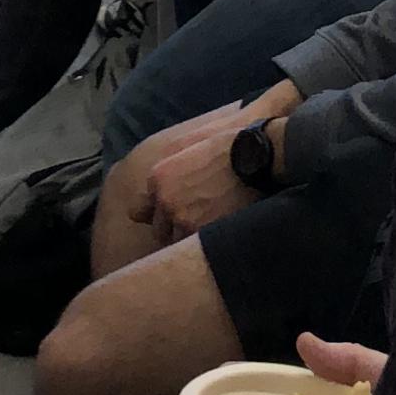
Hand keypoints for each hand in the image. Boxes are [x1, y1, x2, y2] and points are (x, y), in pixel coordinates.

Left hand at [107, 89, 284, 238]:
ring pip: (176, 242)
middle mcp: (165, 200)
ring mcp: (183, 218)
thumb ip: (166, 170)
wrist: (256, 156)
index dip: (157, 215)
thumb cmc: (227, 146)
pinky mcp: (203, 231)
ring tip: (209, 228)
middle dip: (172, 229)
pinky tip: (217, 235)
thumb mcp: (187, 148)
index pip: (140, 211)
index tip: (169, 217)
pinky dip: (202, 245)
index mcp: (158, 178)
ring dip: (189, 238)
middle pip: (158, 230)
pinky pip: (194, 248)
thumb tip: (153, 192)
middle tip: (194, 223)